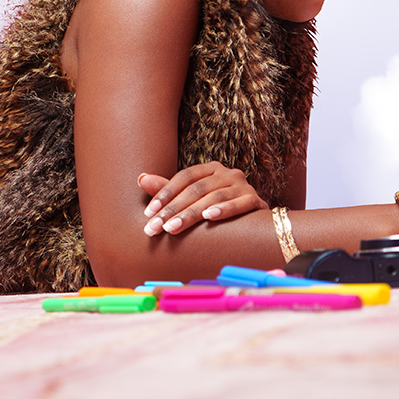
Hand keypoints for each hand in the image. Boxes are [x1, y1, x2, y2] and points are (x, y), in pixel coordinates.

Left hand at [139, 162, 268, 235]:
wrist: (256, 225)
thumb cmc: (218, 210)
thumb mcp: (192, 199)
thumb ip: (169, 190)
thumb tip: (141, 178)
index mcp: (210, 170)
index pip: (184, 177)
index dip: (165, 193)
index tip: (148, 213)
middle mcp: (227, 173)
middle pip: (196, 189)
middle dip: (173, 210)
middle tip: (155, 228)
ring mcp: (243, 185)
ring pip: (214, 197)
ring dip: (192, 213)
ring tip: (173, 228)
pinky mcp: (256, 200)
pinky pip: (240, 203)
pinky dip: (225, 209)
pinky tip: (209, 217)